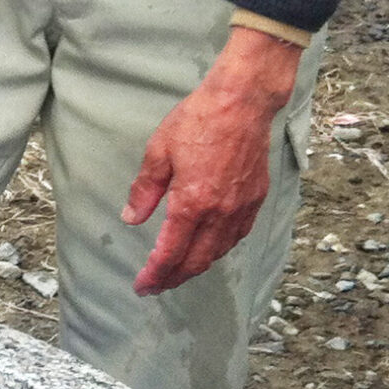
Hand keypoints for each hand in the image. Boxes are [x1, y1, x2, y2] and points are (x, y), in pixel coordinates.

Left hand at [122, 27, 304, 294]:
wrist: (242, 102)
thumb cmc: (197, 120)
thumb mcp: (158, 152)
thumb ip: (144, 190)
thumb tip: (132, 218)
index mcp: (192, 202)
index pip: (171, 252)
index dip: (155, 274)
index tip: (142, 286)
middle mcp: (220, 212)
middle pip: (197, 260)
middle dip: (174, 278)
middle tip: (156, 286)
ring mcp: (242, 207)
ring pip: (219, 252)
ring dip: (197, 267)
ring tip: (178, 272)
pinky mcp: (256, 199)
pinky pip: (237, 236)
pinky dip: (220, 249)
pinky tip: (210, 249)